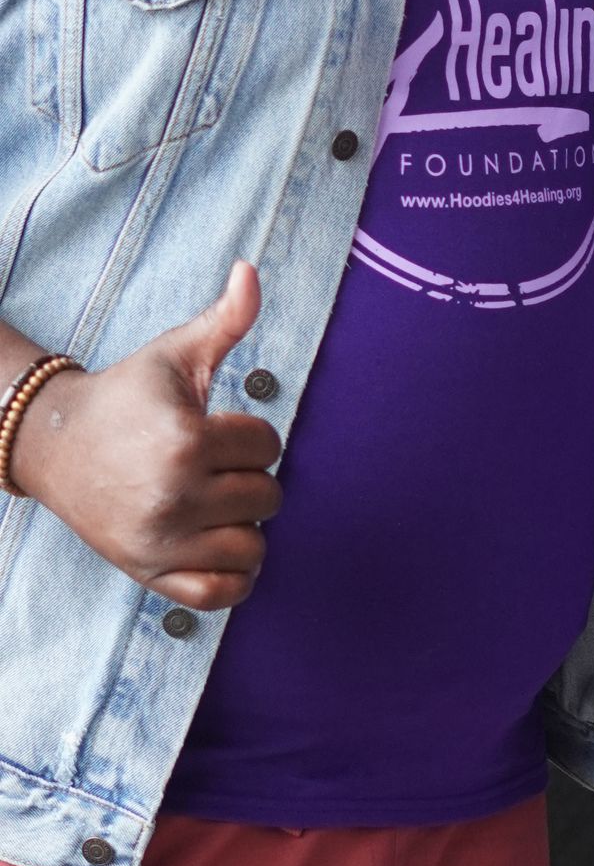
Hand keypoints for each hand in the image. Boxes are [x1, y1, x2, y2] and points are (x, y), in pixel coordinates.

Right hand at [9, 261, 282, 610]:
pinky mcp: (148, 572)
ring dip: (244, 527)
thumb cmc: (125, 396)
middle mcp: (174, 496)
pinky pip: (219, 594)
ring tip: (214, 503)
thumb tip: (251, 270)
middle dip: (247, 478)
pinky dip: (232, 578)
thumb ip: (225, 319)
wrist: (54, 442)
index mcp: (186, 440)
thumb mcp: (173, 354)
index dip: (250, 434)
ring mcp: (160, 541)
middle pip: (268, 498)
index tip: (217, 429)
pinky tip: (220, 546)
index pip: (268, 447)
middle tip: (211, 466)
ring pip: (254, 548)